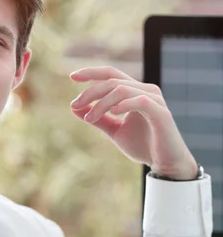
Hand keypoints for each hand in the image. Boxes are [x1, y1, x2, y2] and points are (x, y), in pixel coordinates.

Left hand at [69, 66, 197, 179]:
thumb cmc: (142, 145)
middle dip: (89, 92)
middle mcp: (145, 91)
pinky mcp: (161, 113)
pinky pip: (141, 101)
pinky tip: (113, 113)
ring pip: (121, 90)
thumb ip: (97, 118)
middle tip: (74, 106)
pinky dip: (124, 104)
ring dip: (101, 103)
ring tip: (89, 119)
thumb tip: (74, 108)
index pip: (111, 74)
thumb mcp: (114, 130)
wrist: (165, 164)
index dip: (92, 72)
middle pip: (112, 81)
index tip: (72, 76)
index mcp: (134, 92)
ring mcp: (155, 100)